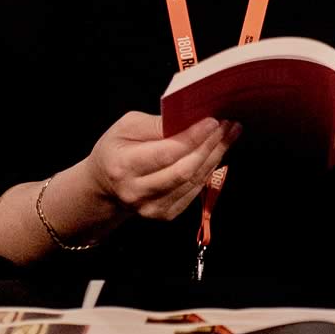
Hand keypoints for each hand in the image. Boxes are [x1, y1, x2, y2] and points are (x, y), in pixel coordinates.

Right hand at [84, 111, 236, 222]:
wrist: (104, 186)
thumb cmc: (116, 149)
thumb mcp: (125, 127)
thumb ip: (156, 124)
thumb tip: (189, 120)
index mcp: (124, 166)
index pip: (166, 153)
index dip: (193, 138)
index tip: (213, 121)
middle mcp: (138, 192)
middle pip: (184, 170)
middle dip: (211, 145)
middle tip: (228, 125)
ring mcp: (153, 207)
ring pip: (193, 181)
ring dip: (216, 155)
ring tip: (230, 134)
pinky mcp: (166, 214)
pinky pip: (194, 190)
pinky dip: (209, 169)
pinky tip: (217, 151)